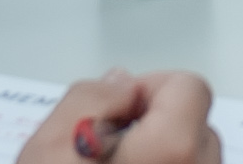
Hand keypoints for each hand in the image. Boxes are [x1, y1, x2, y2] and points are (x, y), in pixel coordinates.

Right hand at [26, 71, 217, 163]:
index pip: (189, 87)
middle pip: (193, 124)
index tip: (115, 114)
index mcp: (174, 148)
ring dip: (160, 155)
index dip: (148, 91)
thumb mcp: (49, 146)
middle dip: (154, 126)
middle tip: (105, 146)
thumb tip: (121, 85)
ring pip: (192, 158)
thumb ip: (89, 98)